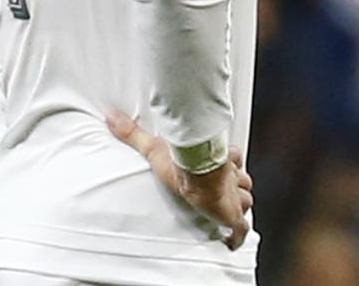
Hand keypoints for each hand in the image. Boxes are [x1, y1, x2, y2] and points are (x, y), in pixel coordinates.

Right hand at [108, 111, 253, 248]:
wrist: (198, 174)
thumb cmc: (182, 162)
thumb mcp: (154, 147)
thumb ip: (134, 133)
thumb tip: (113, 117)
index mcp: (216, 162)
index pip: (232, 159)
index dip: (230, 163)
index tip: (223, 165)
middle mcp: (228, 179)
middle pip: (242, 181)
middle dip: (238, 186)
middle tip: (228, 191)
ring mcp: (232, 198)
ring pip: (245, 200)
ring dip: (240, 204)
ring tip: (230, 210)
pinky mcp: (232, 215)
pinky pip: (240, 229)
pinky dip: (237, 235)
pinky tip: (232, 241)